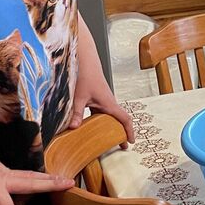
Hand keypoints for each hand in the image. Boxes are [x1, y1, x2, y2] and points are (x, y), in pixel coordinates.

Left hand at [69, 15, 134, 142]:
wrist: (83, 59)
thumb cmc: (84, 74)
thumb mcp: (78, 96)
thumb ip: (76, 113)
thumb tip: (73, 129)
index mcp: (108, 103)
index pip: (124, 118)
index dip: (129, 131)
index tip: (130, 141)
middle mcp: (108, 102)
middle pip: (118, 120)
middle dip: (120, 133)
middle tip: (118, 146)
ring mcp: (102, 100)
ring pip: (108, 117)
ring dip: (108, 127)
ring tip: (103, 139)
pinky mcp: (95, 97)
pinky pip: (99, 112)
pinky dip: (97, 121)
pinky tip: (86, 126)